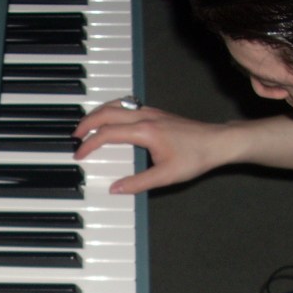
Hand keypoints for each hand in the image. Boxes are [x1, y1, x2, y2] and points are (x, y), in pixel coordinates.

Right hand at [72, 101, 236, 193]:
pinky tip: (110, 118)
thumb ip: (138, 183)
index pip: (108, 133)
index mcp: (144, 131)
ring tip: (87, 125)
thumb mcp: (166, 176)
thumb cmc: (195, 158)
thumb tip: (115, 189)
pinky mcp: (156, 113)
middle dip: (87, 123)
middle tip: (75, 136)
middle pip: (107, 112)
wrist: (217, 142)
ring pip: (116, 104)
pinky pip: (126, 104)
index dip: (90, 144)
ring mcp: (151, 112)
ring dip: (98, 113)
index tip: (80, 154)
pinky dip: (111, 110)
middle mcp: (145, 116)